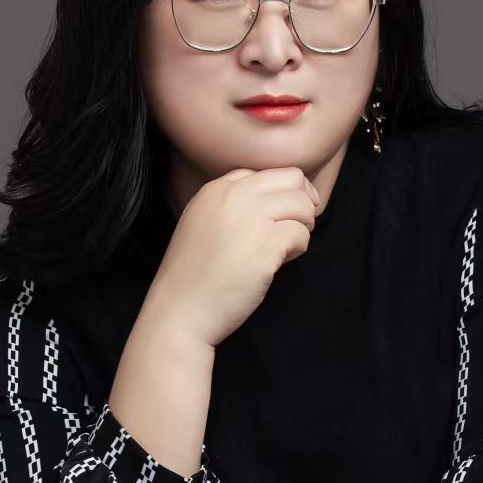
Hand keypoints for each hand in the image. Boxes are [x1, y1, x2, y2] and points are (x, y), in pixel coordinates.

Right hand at [151, 163, 320, 346]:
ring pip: (302, 205)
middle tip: (296, 228)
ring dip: (302, 227)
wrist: (180, 309)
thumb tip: (273, 201)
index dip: (283, 192)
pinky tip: (281, 262)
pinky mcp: (265, 247)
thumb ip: (231, 206)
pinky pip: (301, 234)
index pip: (266, 173)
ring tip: (286, 248)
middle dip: (302, 204)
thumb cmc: (193, 274)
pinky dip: (299, 248)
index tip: (284, 214)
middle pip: (293, 180)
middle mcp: (235, 197)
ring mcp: (251, 220)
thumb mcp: (201, 223)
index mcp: (217, 189)